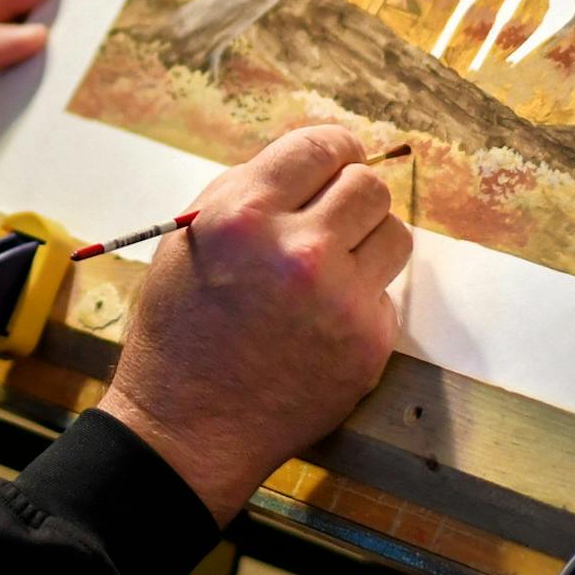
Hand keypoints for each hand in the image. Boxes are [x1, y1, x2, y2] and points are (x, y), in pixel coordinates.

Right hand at [96, 125, 410, 523]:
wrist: (186, 429)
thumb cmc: (180, 330)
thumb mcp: (189, 239)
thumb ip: (248, 190)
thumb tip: (313, 160)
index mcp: (244, 214)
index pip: (321, 145)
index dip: (334, 148)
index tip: (337, 159)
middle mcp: (299, 250)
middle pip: (369, 186)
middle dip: (350, 194)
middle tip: (331, 216)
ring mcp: (340, 300)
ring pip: (394, 234)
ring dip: (366, 242)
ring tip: (329, 267)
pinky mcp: (368, 344)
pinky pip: (385, 295)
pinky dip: (359, 301)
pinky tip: (319, 322)